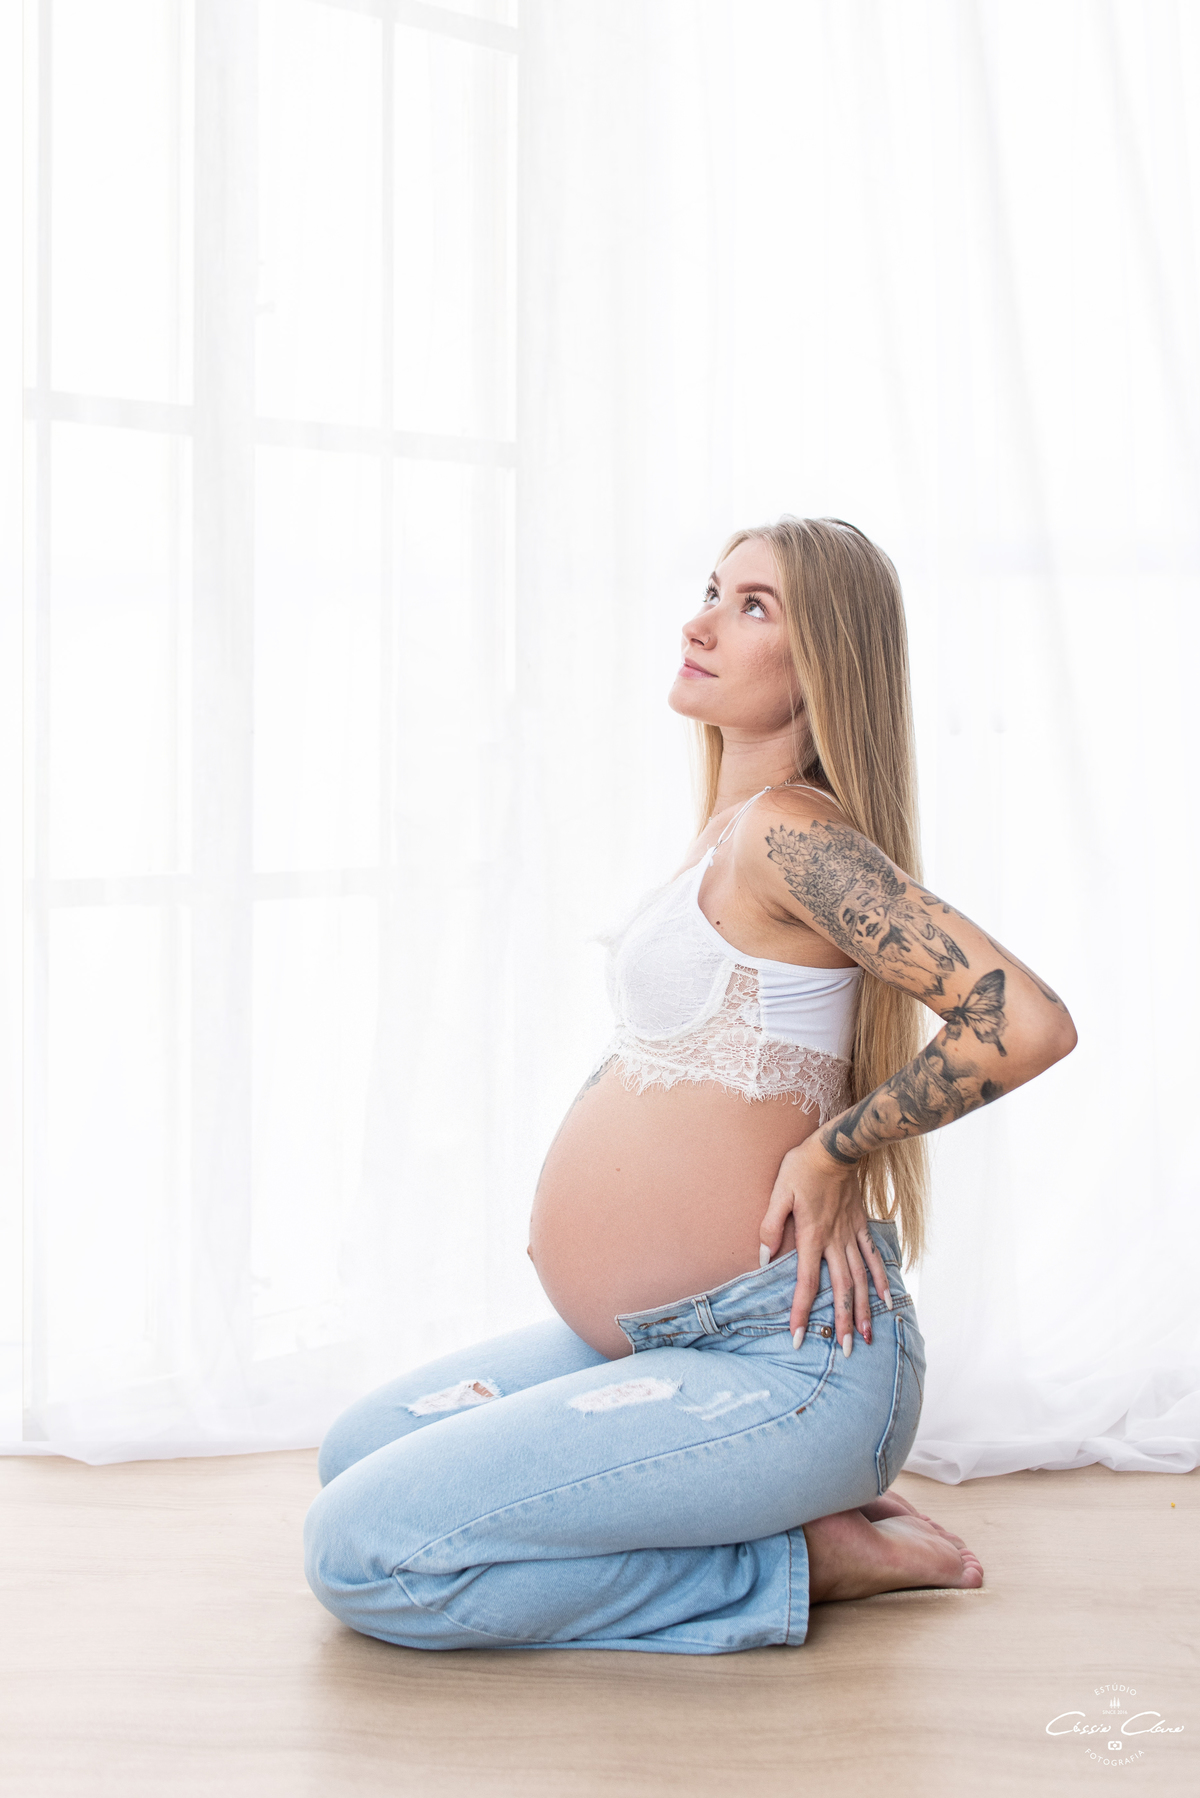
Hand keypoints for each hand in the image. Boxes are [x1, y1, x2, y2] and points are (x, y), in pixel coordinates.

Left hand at [758, 1136, 892, 1355]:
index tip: (797, 1337)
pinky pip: (873, 1257)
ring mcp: (852, 1234)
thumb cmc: (802, 1168)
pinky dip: (881, 1279)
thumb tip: (763, 1259)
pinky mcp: (861, 1226)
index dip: (800, 1311)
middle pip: (841, 1289)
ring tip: (867, 1336)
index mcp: (812, 1236)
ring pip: (861, 1279)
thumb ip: (770, 1226)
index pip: (806, 1282)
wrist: (836, 1147)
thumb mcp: (778, 1193)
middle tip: (848, 1351)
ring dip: (864, 1309)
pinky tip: (887, 1299)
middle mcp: (835, 1241)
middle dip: (842, 1322)